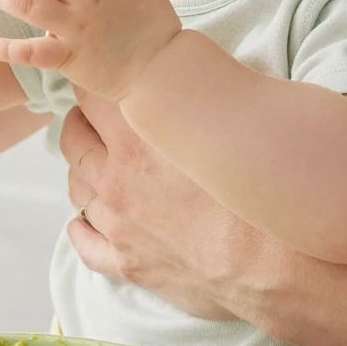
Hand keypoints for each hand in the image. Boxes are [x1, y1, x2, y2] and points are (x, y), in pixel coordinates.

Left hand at [59, 92, 309, 331]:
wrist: (272, 267)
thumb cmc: (261, 196)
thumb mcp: (233, 128)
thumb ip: (202, 100)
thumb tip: (196, 78)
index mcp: (139, 138)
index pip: (91, 94)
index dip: (94, 83)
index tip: (104, 81)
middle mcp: (118, 179)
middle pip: (74, 139)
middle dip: (81, 123)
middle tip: (95, 119)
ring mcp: (118, 224)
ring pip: (78, 188)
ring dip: (83, 172)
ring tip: (97, 166)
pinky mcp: (127, 263)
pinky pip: (84, 244)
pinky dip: (82, 229)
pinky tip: (87, 223)